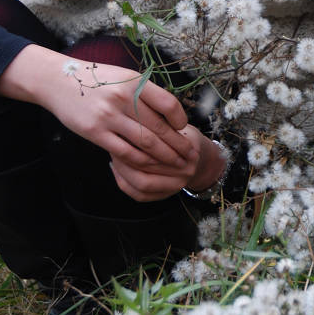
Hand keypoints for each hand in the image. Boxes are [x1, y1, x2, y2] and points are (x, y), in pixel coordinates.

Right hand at [0, 46, 197, 191]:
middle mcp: (123, 98)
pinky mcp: (95, 133)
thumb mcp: (124, 76)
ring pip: (145, 143)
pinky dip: (141, 161)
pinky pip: (125, 152)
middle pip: (159, 128)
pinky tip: (150, 165)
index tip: (184, 128)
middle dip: (178, 145)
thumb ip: (145, 93)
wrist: (58, 81)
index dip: (180, 119)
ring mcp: (109, 117)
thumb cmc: (96, 79)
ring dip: (164, 156)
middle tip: (189, 155)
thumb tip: (171, 114)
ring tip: (176, 163)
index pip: (168, 104)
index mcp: (134, 82)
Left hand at [110, 125, 228, 201]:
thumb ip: (157, 122)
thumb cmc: (184, 136)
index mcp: (188, 149)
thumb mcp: (176, 124)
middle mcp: (184, 171)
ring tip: (113, 154)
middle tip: (112, 140)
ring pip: (141, 183)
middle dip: (125, 152)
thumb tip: (128, 118)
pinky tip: (115, 168)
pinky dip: (124, 182)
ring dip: (123, 169)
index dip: (135, 136)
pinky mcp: (164, 196)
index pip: (156, 145)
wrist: (201, 160)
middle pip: (147, 165)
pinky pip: (139, 195)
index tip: (121, 126)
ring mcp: (175, 186)